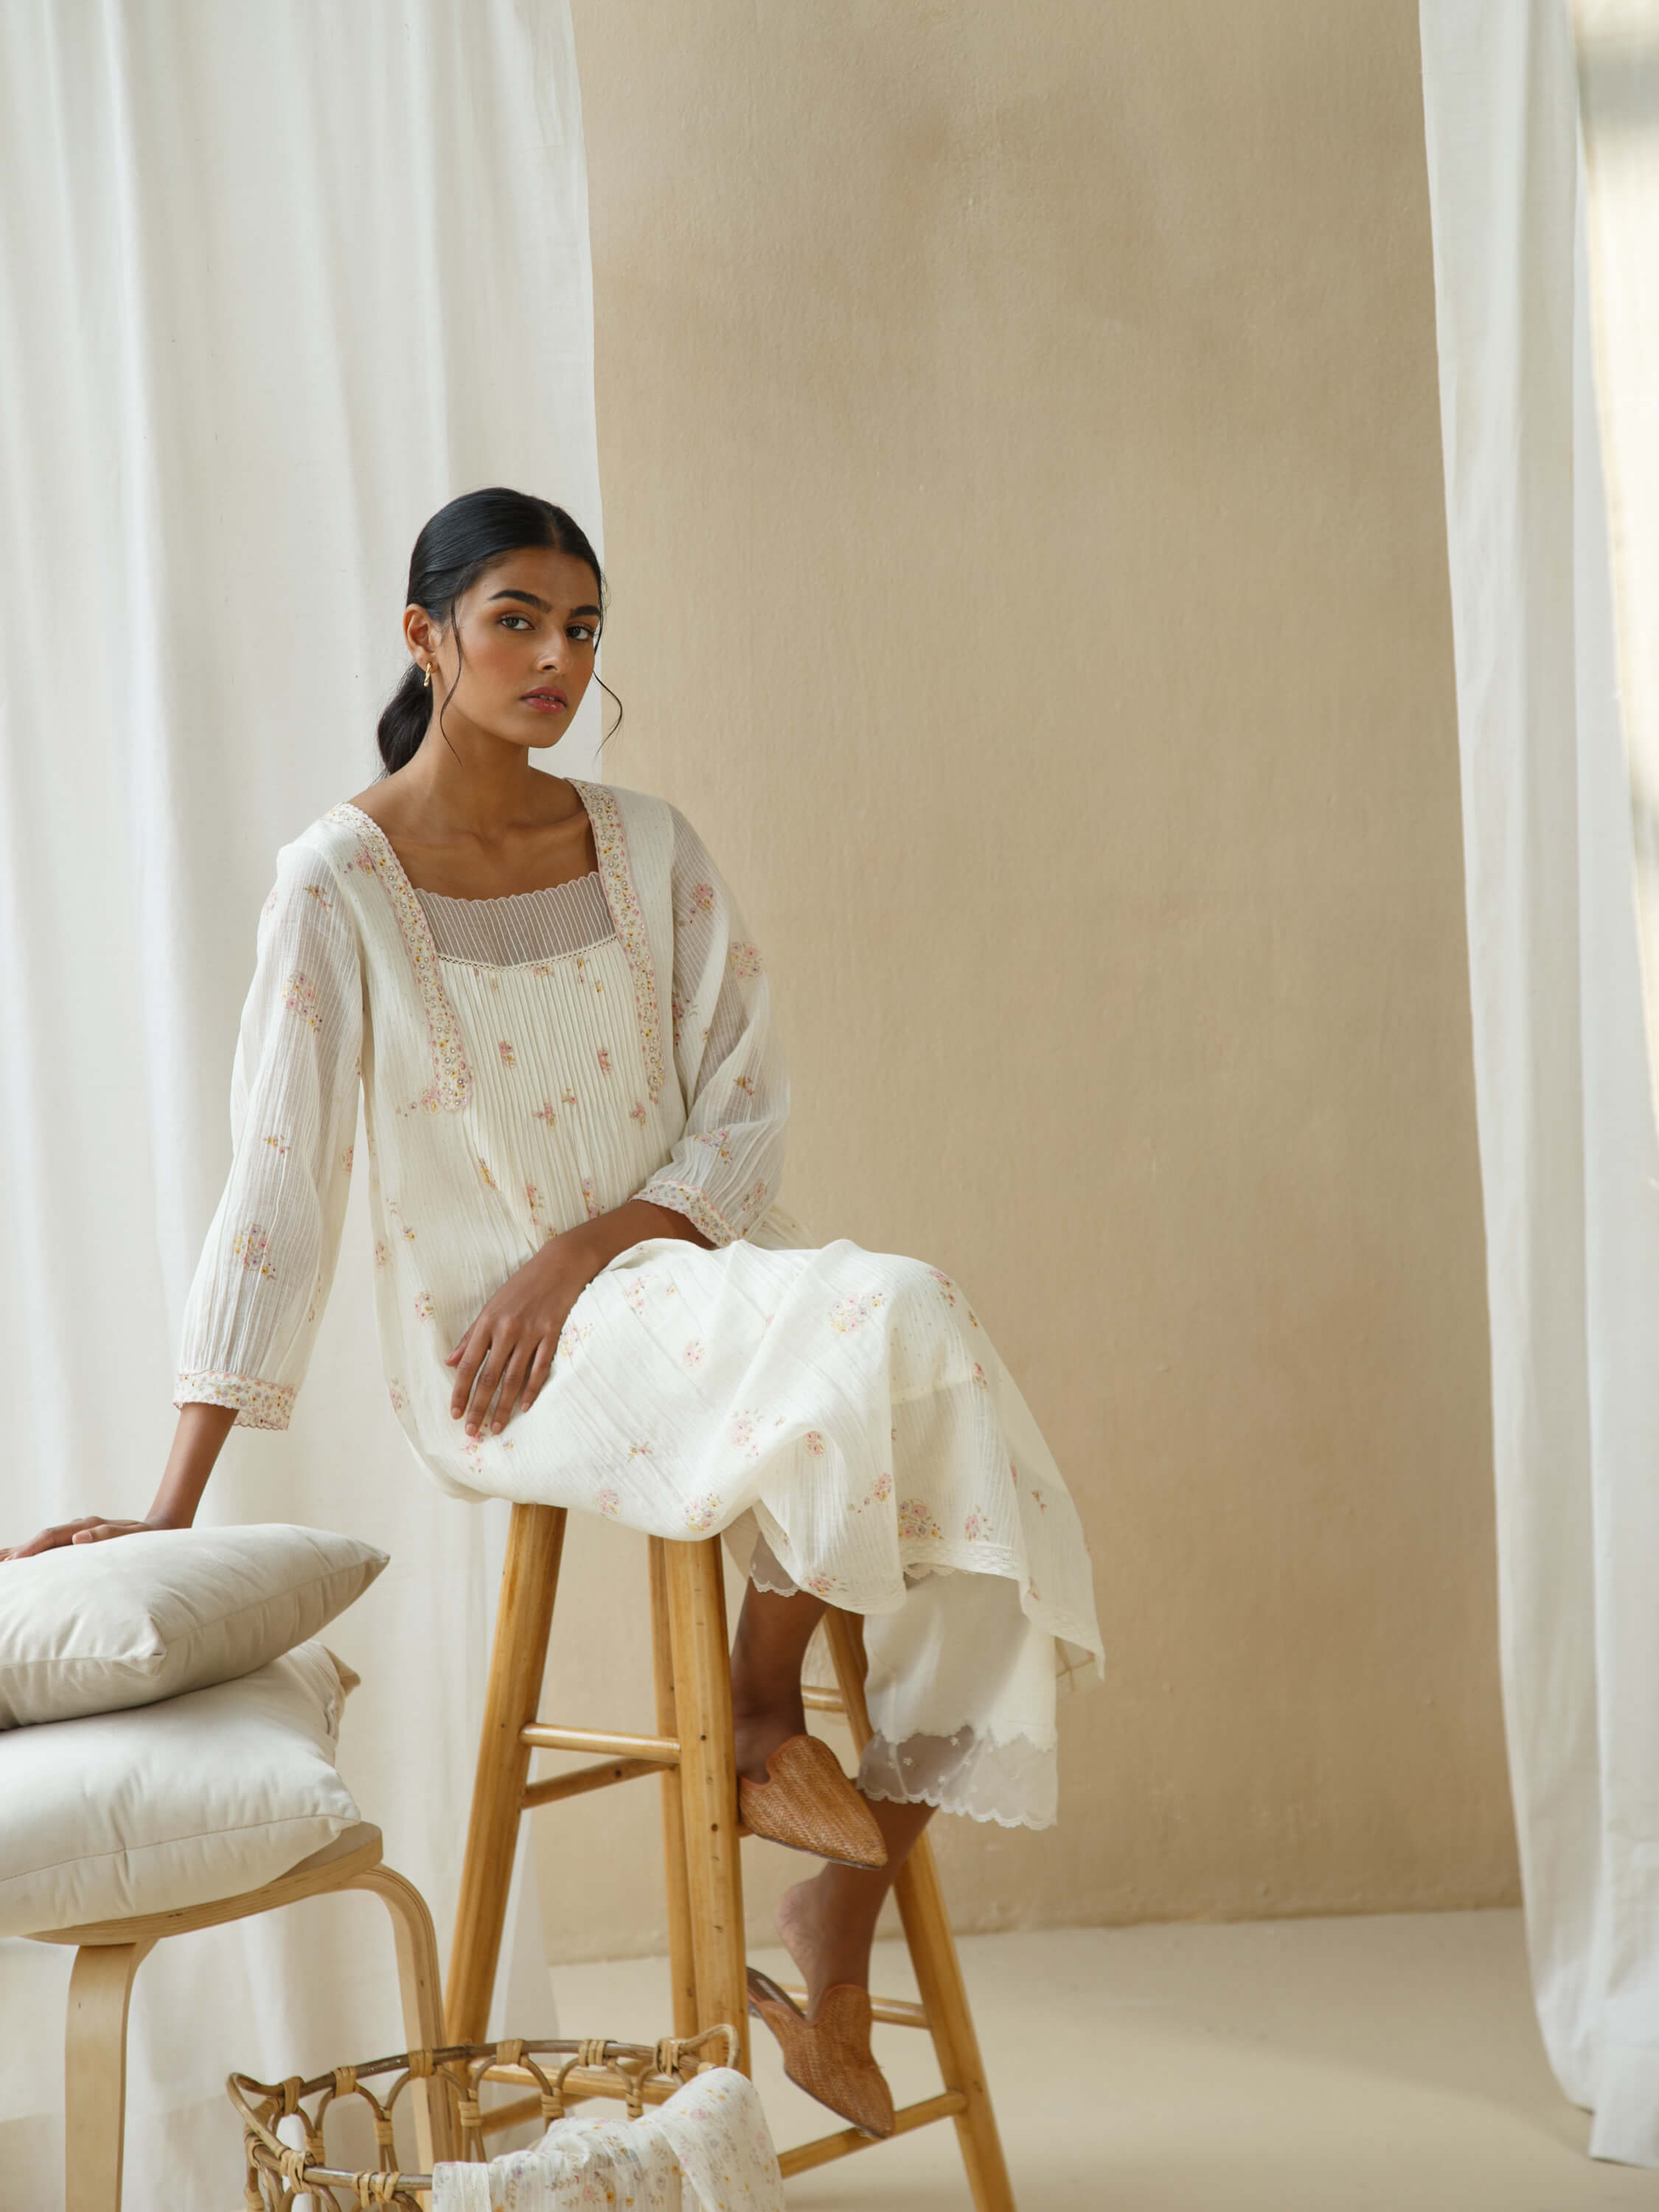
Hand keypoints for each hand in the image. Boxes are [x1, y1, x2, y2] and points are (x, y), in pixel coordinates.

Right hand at [0, 1514, 180, 1562]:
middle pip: (40, 1538)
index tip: (15, 1562)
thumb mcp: (134, 1536)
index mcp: (87, 1526)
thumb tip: (79, 1538)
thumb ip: (109, 1535)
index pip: (52, 1536)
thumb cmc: (147, 1537)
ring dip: (20, 1552)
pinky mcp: (76, 1542)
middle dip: (17, 1551)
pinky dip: (32, 1553)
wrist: (159, 1530)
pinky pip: (49, 1548)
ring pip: (40, 1543)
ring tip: (0, 1563)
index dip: (32, 1548)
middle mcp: (77, 1528)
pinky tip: (16, 1561)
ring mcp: (75, 1534)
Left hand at [445, 1228, 599, 1438]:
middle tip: (472, 1432)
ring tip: (496, 1428)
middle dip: (478, 1407)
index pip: (468, 1365)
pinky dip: (532, 1390)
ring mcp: (531, 1333)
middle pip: (489, 1377)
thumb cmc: (521, 1285)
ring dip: (503, 1406)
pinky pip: (540, 1368)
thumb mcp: (490, 1307)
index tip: (455, 1414)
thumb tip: (449, 1362)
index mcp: (487, 1323)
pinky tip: (525, 1408)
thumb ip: (470, 1337)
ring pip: (514, 1378)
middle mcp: (507, 1330)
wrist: (559, 1264)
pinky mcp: (552, 1334)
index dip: (460, 1392)